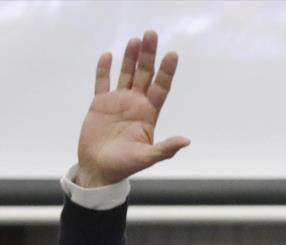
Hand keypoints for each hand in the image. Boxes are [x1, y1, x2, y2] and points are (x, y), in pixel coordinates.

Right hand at [76, 30, 189, 186]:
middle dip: (148, 56)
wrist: (99, 169)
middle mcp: (136, 104)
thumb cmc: (124, 165)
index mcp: (148, 114)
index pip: (161, 87)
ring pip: (126, 74)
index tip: (172, 55)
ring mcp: (118, 102)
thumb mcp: (147, 157)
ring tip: (134, 40)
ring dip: (129, 57)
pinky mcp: (100, 104)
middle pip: (144, 75)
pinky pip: (102, 82)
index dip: (166, 72)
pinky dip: (104, 69)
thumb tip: (186, 141)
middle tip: (151, 35)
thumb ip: (165, 148)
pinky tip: (108, 55)